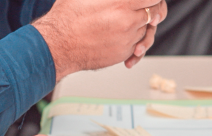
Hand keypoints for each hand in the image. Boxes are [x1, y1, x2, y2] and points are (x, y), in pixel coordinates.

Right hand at [34, 0, 168, 79]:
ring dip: (141, 26)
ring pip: (146, 31)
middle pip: (153, 14)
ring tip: (127, 23)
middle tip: (147, 10)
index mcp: (121, 3)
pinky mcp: (123, 53)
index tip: (150, 0)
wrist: (58, 45)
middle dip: (151, 11)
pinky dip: (134, 42)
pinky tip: (124, 38)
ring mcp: (127, 39)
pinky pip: (137, 47)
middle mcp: (128, 21)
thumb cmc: (67, 17)